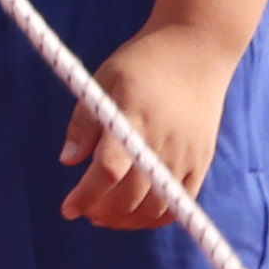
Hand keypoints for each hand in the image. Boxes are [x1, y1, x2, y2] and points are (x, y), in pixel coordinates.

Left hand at [60, 17, 231, 231]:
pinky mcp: (201, 159)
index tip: (67, 209)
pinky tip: (137, 213)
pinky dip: (157, 216)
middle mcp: (161, 141)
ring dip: (128, 220)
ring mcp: (185, 153)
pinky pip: (181, 202)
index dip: (85, 196)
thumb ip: (84, 121)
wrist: (197, 48)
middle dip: (102, 212)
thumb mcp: (103, 81)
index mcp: (132, 119)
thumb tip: (67, 159)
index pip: (107, 171)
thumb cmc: (143, 62)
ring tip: (107, 216)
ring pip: (156, 206)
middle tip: (85, 211)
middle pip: (130, 196)